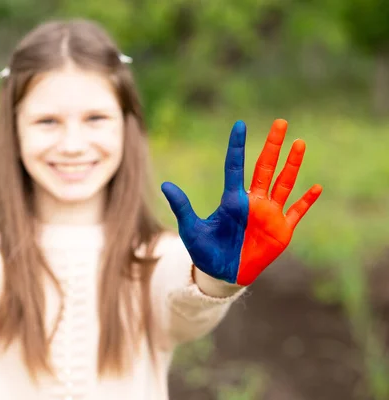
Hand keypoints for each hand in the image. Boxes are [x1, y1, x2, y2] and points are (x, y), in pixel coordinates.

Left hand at [161, 119, 321, 285]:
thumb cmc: (206, 250)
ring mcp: (269, 214)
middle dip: (272, 145)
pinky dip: (307, 201)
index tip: (239, 125)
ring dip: (292, 164)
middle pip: (265, 167)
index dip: (237, 146)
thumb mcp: (191, 229)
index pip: (235, 166)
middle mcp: (253, 202)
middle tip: (280, 122)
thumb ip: (182, 207)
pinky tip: (316, 187)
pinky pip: (297, 212)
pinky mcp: (282, 230)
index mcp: (232, 199)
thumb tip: (165, 185)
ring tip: (299, 142)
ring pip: (283, 183)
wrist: (222, 274)